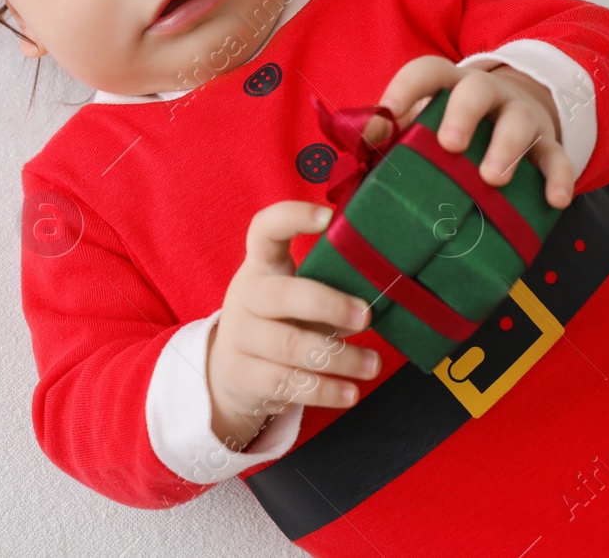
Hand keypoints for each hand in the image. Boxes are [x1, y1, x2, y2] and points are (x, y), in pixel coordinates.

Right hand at [206, 202, 380, 450]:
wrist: (228, 373)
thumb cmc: (279, 323)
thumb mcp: (295, 299)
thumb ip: (329, 291)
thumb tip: (379, 296)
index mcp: (261, 266)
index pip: (265, 229)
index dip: (292, 217)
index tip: (328, 217)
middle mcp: (246, 296)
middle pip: (283, 295)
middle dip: (329, 305)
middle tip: (366, 316)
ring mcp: (241, 337)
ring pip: (291, 346)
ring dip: (339, 357)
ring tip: (373, 365)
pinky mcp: (245, 376)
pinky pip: (289, 384)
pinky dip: (325, 390)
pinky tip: (350, 392)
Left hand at [366, 55, 576, 208]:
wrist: (520, 110)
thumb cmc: (458, 125)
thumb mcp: (427, 121)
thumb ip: (395, 133)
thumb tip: (358, 150)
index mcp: (450, 84)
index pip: (428, 72)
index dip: (407, 88)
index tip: (390, 114)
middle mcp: (488, 94)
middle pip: (476, 90)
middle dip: (462, 114)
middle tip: (450, 145)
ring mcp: (521, 117)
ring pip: (519, 122)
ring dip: (506, 148)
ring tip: (493, 179)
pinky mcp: (549, 144)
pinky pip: (558, 158)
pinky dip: (559, 177)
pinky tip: (555, 200)